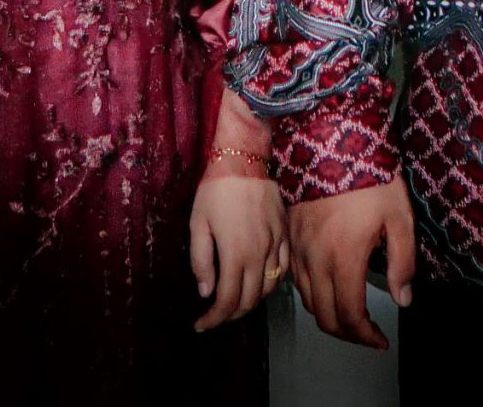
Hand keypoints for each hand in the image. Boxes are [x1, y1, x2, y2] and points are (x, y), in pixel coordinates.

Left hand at [190, 168, 286, 330]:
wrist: (244, 157)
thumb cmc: (215, 190)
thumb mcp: (198, 224)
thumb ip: (201, 261)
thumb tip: (206, 291)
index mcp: (236, 254)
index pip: (227, 301)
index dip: (214, 319)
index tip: (201, 325)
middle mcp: (259, 254)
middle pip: (250, 300)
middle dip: (230, 315)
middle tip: (215, 316)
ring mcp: (276, 244)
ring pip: (268, 288)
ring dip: (252, 302)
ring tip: (235, 302)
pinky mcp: (284, 233)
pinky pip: (283, 268)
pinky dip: (272, 283)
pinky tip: (260, 282)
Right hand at [288, 178, 414, 349]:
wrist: (331, 141)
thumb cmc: (371, 177)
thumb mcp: (399, 218)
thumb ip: (402, 262)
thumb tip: (403, 299)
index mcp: (344, 257)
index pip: (350, 315)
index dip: (366, 336)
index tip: (381, 341)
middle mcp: (315, 259)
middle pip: (325, 316)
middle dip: (348, 334)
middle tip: (368, 335)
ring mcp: (298, 249)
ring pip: (308, 301)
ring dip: (329, 317)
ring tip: (351, 317)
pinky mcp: (290, 237)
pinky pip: (296, 280)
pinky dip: (313, 296)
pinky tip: (330, 290)